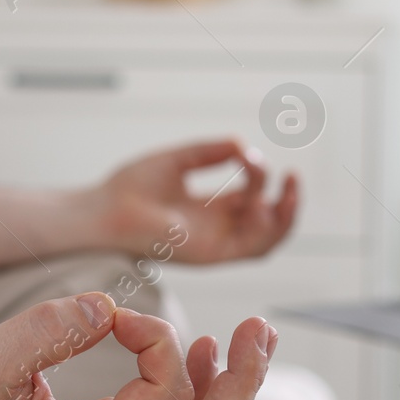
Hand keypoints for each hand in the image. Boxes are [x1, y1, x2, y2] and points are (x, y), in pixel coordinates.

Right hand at [0, 291, 277, 399]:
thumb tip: (107, 307)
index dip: (158, 339)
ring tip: (249, 338)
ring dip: (231, 387)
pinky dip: (200, 395)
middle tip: (262, 327)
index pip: (165, 395)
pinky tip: (202, 355)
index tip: (117, 313)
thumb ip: (46, 329)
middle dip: (245, 379)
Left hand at [89, 139, 297, 263]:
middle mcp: (215, 229)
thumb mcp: (179, 160)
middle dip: (287, 200)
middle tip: (293, 177)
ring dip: (284, 216)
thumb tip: (242, 144)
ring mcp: (214, 244)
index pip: (250, 196)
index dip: (257, 173)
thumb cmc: (131, 188)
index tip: (245, 153)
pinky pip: (251, 249)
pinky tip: (261, 203)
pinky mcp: (210, 255)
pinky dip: (265, 229)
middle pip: (267, 222)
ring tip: (287, 189)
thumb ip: (209, 152)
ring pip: (267, 240)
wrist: (106, 209)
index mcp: (208, 209)